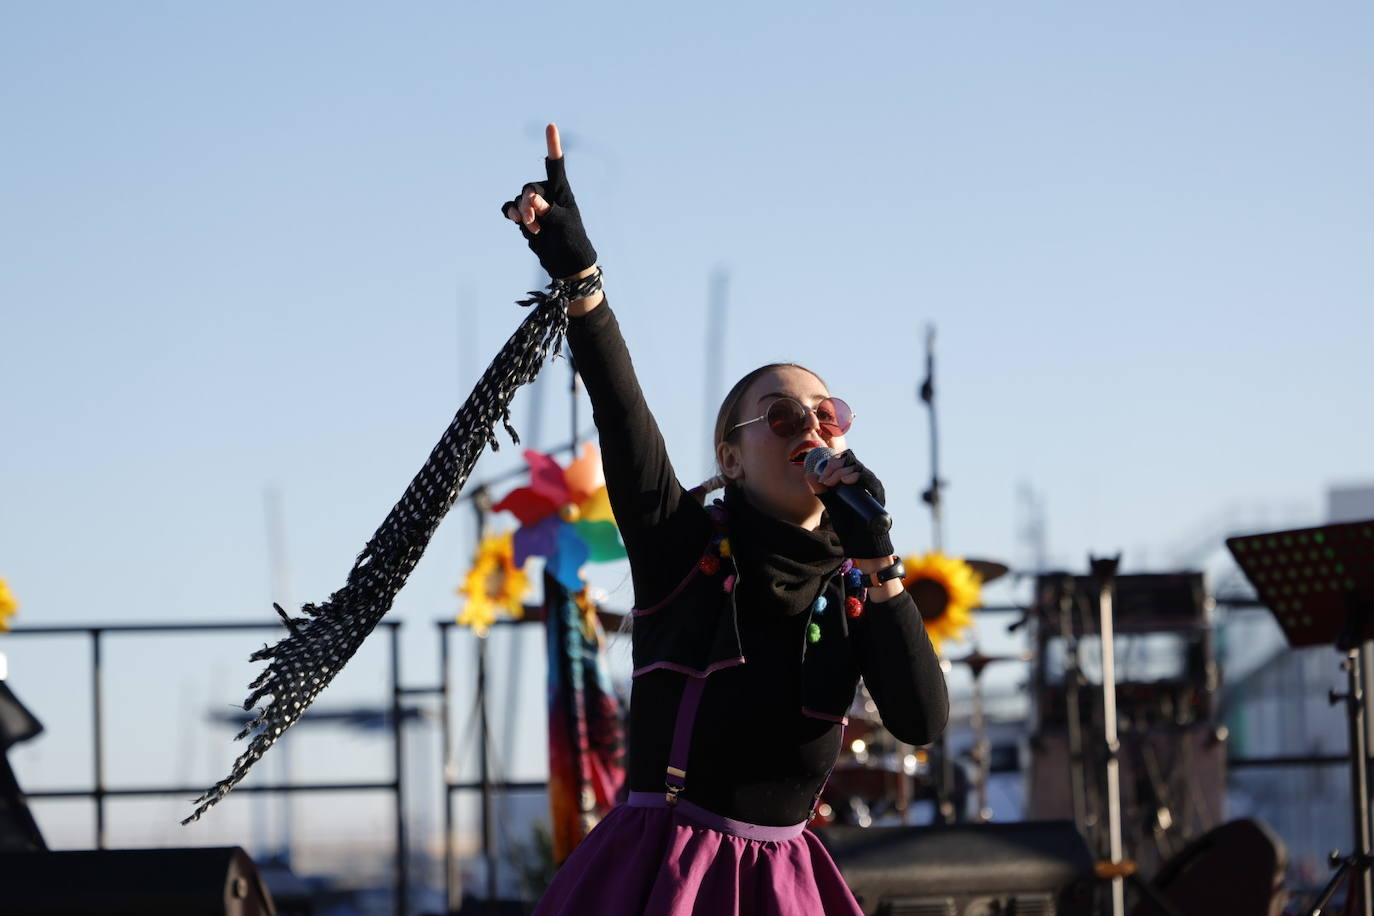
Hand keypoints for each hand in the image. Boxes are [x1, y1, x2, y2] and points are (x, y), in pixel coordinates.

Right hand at [500, 123, 597, 279]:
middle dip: (527, 204)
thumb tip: (531, 199)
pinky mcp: (525, 217)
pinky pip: (510, 208)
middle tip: (532, 220)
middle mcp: (547, 195)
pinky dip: (509, 212)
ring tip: (532, 228)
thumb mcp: (562, 225)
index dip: (552, 145)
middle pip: (529, 188)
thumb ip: (547, 211)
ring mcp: (535, 206)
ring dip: (521, 213)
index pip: (555, 164)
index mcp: (561, 191)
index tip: (551, 125)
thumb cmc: (571, 241)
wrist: (566, 262)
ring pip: (519, 200)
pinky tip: (512, 218)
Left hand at [807, 450, 893, 559]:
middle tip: (824, 480)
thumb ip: (822, 492)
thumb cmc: (849, 526)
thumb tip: (809, 474)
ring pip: (858, 468)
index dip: (833, 463)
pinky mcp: (878, 495)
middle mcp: (866, 480)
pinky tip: (846, 481)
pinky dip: (857, 477)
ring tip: (831, 482)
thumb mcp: (832, 506)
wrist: (861, 544)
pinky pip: (870, 480)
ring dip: (842, 472)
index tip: (822, 477)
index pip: (847, 460)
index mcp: (856, 480)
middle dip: (834, 467)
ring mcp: (873, 486)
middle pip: (852, 461)